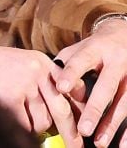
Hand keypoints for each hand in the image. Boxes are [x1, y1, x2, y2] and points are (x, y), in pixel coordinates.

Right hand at [0, 27, 79, 146]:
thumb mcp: (18, 66)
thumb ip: (40, 82)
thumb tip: (66, 110)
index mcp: (41, 62)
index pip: (70, 91)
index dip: (78, 111)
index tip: (84, 127)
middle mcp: (36, 72)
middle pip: (61, 110)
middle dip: (71, 132)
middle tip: (77, 147)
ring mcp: (23, 85)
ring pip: (41, 122)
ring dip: (31, 126)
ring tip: (10, 111)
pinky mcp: (9, 101)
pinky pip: (23, 127)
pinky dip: (16, 128)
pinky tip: (1, 114)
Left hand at [55, 19, 126, 145]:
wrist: (125, 34)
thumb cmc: (95, 47)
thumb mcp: (79, 47)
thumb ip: (65, 64)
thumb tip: (51, 84)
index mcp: (96, 49)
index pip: (80, 61)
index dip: (71, 74)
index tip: (61, 88)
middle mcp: (117, 61)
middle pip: (106, 87)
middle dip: (94, 110)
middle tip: (83, 130)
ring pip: (124, 102)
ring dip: (112, 124)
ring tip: (99, 142)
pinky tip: (122, 144)